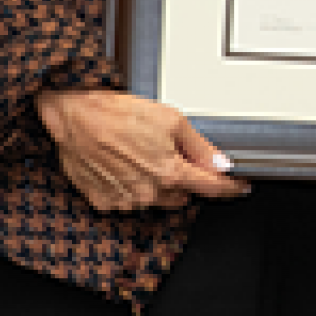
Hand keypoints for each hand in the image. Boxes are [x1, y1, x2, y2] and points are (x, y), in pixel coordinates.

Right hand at [34, 89, 248, 212]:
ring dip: (158, 183)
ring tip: (141, 154)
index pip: (211, 188)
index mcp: (170, 173)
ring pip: (157, 199)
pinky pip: (129, 200)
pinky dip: (132, 186)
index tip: (240, 186)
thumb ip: (201, 147)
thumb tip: (222, 164)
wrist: (76, 117)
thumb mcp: (171, 120)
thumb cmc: (118, 114)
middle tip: (171, 153)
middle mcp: (149, 193)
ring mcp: (125, 200)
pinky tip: (124, 164)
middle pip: (183, 194)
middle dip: (184, 178)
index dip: (230, 187)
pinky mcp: (104, 201)